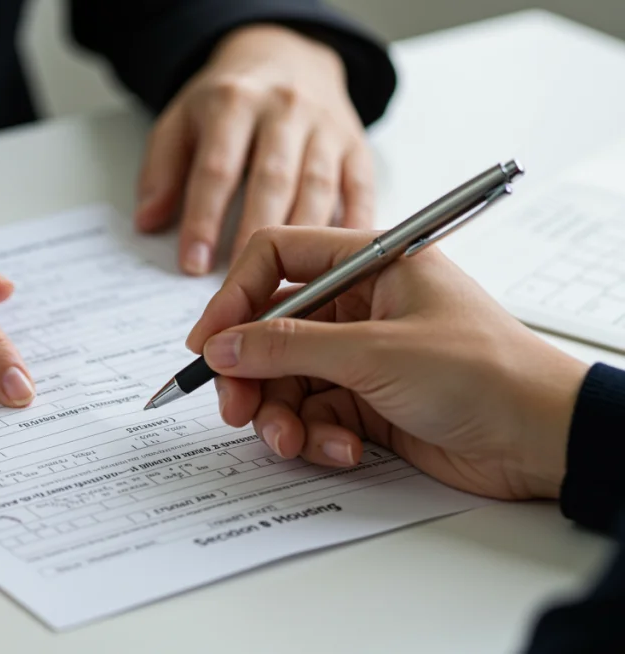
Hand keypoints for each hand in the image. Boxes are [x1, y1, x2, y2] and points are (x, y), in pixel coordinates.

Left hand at [136, 24, 374, 272]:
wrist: (285, 54)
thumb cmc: (228, 99)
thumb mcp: (181, 120)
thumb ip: (161, 170)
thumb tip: (147, 222)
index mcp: (234, 102)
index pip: (217, 167)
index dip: (204, 219)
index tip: (193, 264)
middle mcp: (285, 110)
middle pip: (272, 179)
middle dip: (253, 235)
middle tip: (238, 286)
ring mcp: (326, 126)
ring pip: (317, 187)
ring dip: (301, 241)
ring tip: (284, 289)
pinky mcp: (355, 144)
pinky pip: (360, 188)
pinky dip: (354, 226)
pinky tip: (341, 266)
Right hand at [185, 226, 588, 499]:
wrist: (544, 440)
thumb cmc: (483, 373)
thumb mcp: (375, 353)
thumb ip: (288, 348)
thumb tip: (221, 347)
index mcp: (370, 263)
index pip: (276, 258)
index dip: (234, 298)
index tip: (208, 344)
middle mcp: (360, 304)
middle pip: (271, 329)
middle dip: (250, 373)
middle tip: (236, 408)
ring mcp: (361, 355)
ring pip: (286, 380)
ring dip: (281, 415)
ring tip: (293, 442)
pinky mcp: (366, 402)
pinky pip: (313, 415)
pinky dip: (316, 437)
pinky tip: (343, 452)